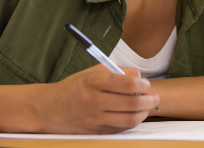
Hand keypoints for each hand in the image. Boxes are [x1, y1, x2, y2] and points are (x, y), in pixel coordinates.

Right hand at [35, 65, 158, 133]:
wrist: (49, 108)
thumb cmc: (74, 87)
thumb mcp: (92, 72)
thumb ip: (117, 72)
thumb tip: (140, 78)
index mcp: (94, 82)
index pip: (128, 84)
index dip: (143, 85)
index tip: (147, 84)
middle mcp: (94, 101)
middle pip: (133, 104)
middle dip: (149, 100)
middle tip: (154, 97)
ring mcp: (95, 119)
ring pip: (130, 119)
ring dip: (144, 113)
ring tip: (147, 107)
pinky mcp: (96, 131)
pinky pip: (121, 128)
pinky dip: (132, 121)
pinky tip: (134, 115)